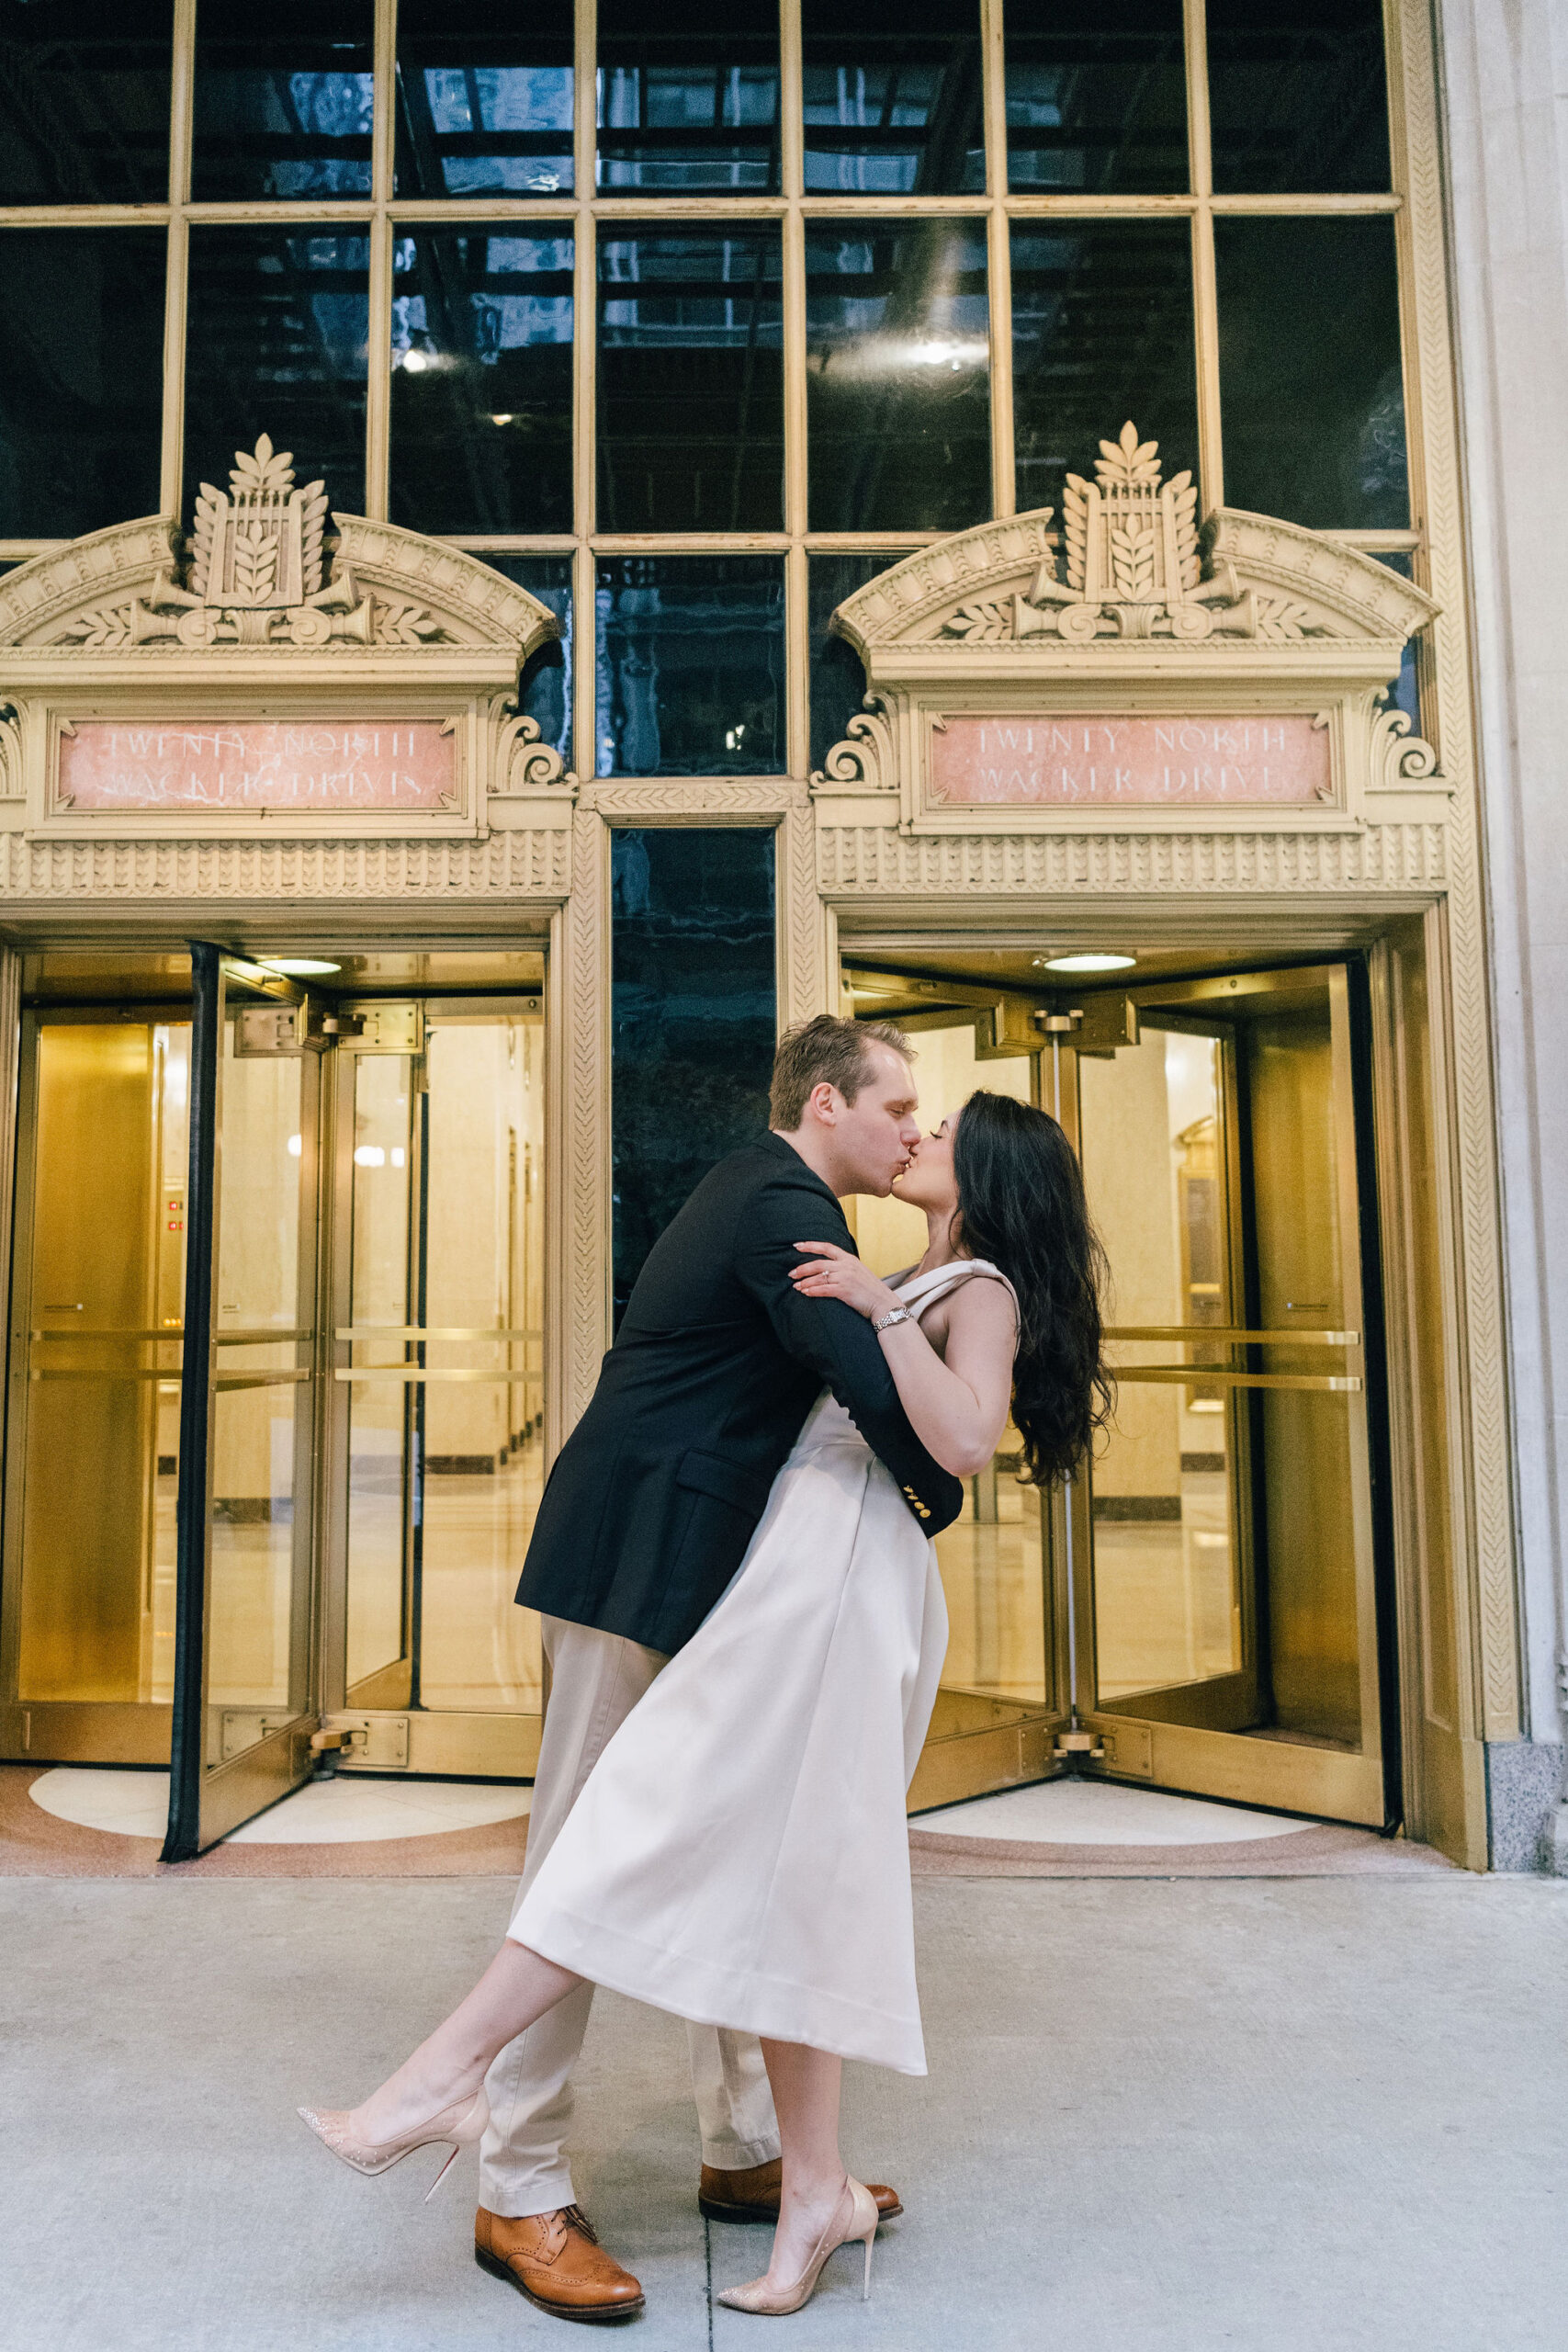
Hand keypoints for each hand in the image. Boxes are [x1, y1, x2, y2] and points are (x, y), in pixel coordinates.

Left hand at [790, 1242, 905, 1322]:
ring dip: (805, 1282)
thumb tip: (827, 1268)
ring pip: (819, 1277)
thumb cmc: (870, 1290)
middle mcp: (846, 1265)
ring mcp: (846, 1277)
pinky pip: (823, 1289)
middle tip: (791, 1273)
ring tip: (796, 1286)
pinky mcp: (845, 1290)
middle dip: (802, 1268)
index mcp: (849, 1258)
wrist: (883, 1303)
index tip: (796, 1246)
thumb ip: (844, 1267)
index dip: (810, 1245)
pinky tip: (805, 1293)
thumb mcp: (858, 1272)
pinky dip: (812, 1291)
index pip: (826, 1247)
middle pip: (818, 1263)